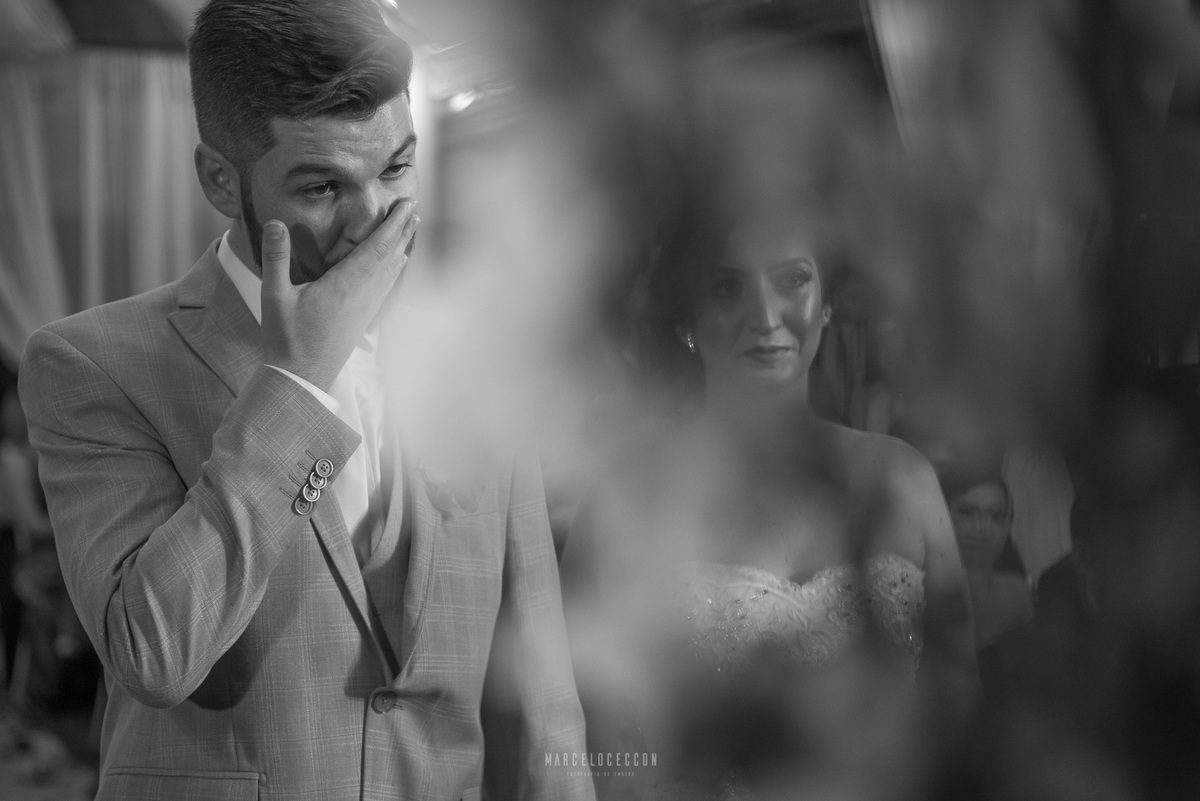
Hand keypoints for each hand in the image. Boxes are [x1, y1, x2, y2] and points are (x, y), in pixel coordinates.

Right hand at [260, 199, 418, 390]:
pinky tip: (397, 264)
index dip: (394, 224)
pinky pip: (387, 285)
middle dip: (403, 229)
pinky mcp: (366, 318)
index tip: (407, 204)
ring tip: (411, 228)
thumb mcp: (274, 296)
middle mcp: (365, 294)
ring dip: (402, 246)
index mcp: (347, 284)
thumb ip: (276, 258)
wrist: (302, 378)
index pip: (377, 247)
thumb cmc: (287, 338)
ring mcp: (368, 307)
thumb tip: (276, 223)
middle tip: (414, 207)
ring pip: (392, 270)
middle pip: (391, 255)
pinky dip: (395, 267)